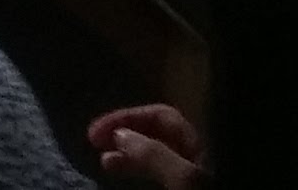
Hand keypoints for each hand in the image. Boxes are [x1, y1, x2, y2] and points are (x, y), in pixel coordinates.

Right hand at [89, 105, 208, 186]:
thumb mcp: (184, 177)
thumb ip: (155, 155)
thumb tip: (120, 134)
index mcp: (202, 142)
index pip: (161, 115)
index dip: (127, 117)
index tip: (96, 131)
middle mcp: (197, 153)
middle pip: (156, 133)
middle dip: (123, 134)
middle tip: (94, 142)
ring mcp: (192, 173)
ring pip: (155, 156)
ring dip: (126, 155)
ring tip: (104, 161)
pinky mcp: (183, 187)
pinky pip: (158, 174)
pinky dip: (138, 171)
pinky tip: (124, 176)